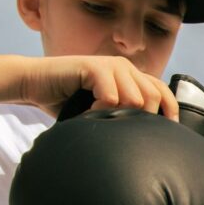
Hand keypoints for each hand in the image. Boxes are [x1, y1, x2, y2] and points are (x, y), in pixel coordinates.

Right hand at [18, 55, 177, 119]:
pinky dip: (100, 111)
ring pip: (134, 98)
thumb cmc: (66, 101)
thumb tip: (148, 138)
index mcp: (130, 76)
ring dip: (116, 115)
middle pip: (152, 97)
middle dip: (141, 118)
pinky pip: (111, 97)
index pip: (162, 90)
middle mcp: (124, 67)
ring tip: (97, 118)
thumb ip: (124, 113)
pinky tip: (86, 112)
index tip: (168, 132)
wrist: (34, 84)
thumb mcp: (102, 109)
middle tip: (119, 129)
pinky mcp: (94, 67)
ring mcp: (110, 65)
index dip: (170, 110)